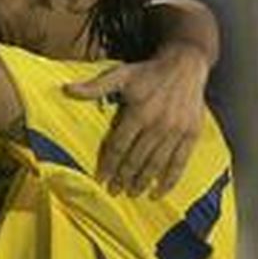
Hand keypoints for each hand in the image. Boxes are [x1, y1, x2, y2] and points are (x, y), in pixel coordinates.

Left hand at [66, 42, 210, 197]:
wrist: (186, 64)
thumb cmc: (148, 72)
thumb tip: (66, 89)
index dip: (108, 164)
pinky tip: (158, 193)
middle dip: (123, 178)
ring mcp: (176, 131)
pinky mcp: (191, 135)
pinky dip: (169, 181)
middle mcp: (158, 124)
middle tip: (114, 191)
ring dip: (142, 182)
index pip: (119, 146)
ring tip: (132, 194)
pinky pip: (179, 163)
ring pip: (156, 164)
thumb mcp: (121, 74)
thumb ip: (95, 87)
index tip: (100, 179)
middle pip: (136, 159)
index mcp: (139, 112)